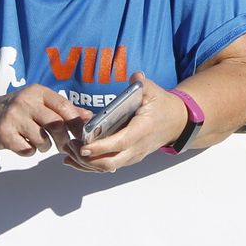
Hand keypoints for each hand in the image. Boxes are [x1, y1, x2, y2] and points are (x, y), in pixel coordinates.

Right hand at [0, 84, 88, 156]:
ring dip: (45, 146)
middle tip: (64, 145)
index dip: (76, 122)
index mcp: (38, 92)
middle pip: (55, 124)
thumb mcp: (39, 103)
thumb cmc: (17, 110)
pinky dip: (30, 151)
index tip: (81, 134)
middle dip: (63, 139)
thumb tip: (88, 116)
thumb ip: (63, 109)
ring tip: (40, 143)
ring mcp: (13, 118)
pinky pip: (26, 149)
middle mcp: (25, 102)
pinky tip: (25, 145)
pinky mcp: (3, 133)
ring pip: (42, 139)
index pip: (64, 106)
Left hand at [65, 72, 186, 172]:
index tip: (83, 146)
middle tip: (70, 145)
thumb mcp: (154, 91)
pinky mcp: (128, 158)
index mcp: (142, 129)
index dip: (100, 147)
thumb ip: (142, 84)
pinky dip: (90, 166)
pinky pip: (108, 166)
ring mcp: (133, 155)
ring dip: (86, 164)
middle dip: (86, 158)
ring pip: (107, 168)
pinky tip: (74, 159)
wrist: (177, 123)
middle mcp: (137, 147)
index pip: (120, 143)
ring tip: (68, 151)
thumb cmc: (162, 106)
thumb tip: (135, 77)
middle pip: (109, 162)